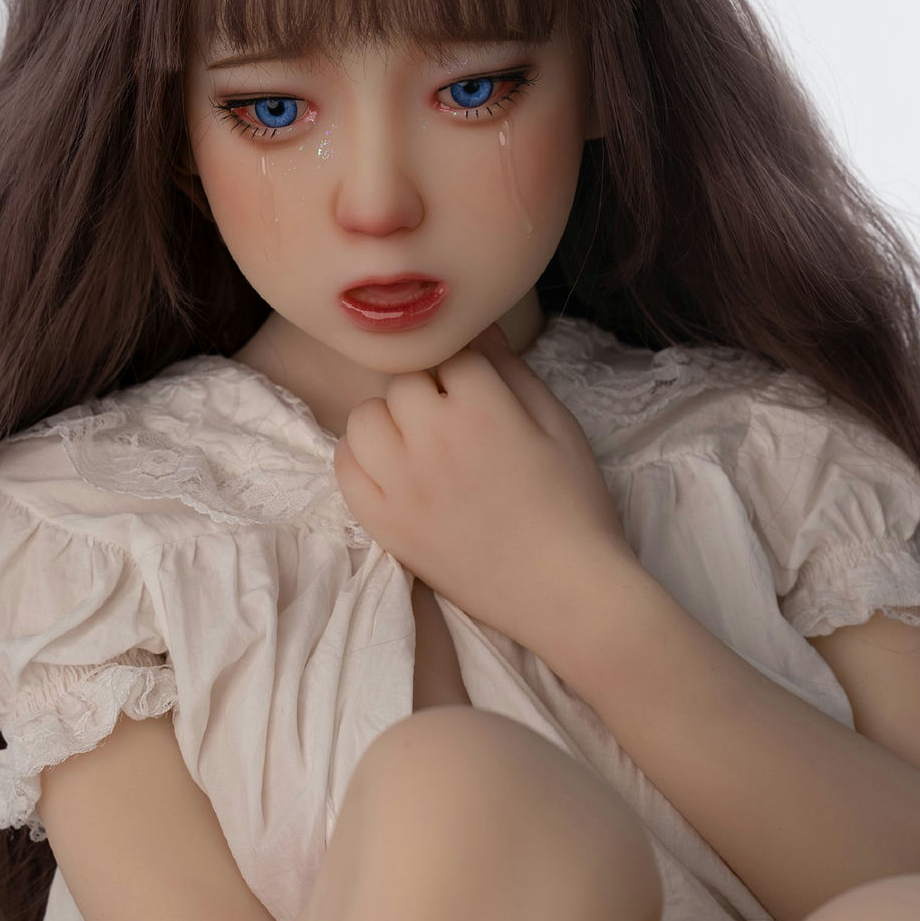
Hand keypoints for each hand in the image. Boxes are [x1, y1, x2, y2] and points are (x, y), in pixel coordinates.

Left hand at [332, 323, 638, 664]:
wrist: (565, 592)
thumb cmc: (575, 508)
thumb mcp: (559, 426)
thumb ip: (513, 372)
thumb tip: (479, 328)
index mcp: (483, 409)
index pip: (452, 355)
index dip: (468, 371)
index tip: (480, 393)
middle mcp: (433, 440)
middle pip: (405, 382)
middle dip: (429, 392)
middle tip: (456, 422)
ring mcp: (401, 485)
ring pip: (365, 418)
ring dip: (390, 421)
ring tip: (420, 444)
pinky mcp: (384, 524)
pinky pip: (344, 468)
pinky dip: (361, 458)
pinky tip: (392, 468)